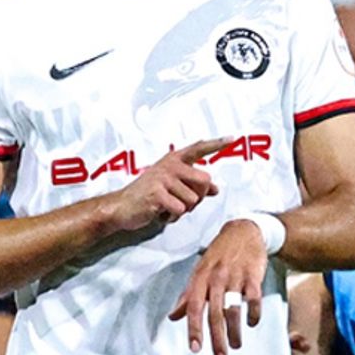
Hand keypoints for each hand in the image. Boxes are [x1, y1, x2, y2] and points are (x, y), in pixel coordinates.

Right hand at [101, 138, 230, 232]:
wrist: (121, 206)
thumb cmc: (148, 195)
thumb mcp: (172, 186)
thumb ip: (193, 185)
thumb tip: (215, 189)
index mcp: (174, 160)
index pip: (198, 148)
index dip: (216, 144)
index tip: (232, 138)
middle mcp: (170, 165)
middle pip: (204, 181)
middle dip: (197, 198)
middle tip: (181, 202)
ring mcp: (163, 178)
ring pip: (193, 200)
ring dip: (182, 210)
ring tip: (165, 206)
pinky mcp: (158, 193)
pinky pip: (180, 209)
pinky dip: (172, 216)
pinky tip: (160, 212)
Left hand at [167, 219, 268, 354]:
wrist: (243, 230)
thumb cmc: (219, 254)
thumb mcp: (200, 271)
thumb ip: (188, 295)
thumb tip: (173, 317)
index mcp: (201, 277)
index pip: (194, 306)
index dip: (194, 328)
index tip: (195, 348)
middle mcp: (216, 277)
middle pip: (215, 313)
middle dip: (217, 339)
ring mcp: (235, 275)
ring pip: (234, 309)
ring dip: (235, 331)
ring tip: (235, 345)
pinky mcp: (253, 275)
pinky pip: (253, 298)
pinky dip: (253, 313)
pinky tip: (252, 323)